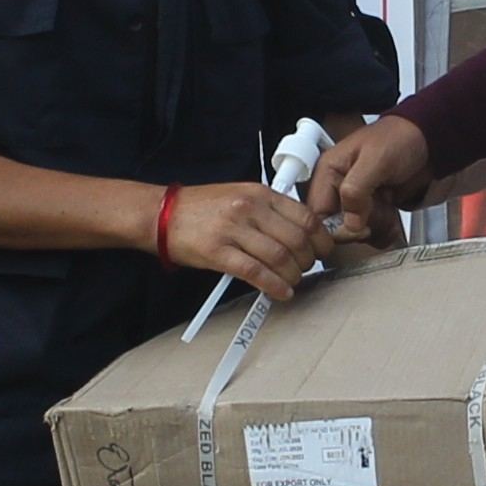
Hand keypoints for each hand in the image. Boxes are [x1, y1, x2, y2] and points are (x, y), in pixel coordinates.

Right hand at [162, 181, 328, 299]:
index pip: (306, 217)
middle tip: (306, 270)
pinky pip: (255, 272)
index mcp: (259, 193)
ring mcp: (233, 229)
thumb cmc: (202, 208)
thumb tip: (301, 233)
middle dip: (309, 261)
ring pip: (280, 257)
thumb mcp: (240, 196)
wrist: (162, 214)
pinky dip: (274, 285)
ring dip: (293, 276)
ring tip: (292, 283)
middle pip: (297, 239)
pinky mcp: (218, 252)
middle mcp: (250, 208)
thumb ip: (269, 211)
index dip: (321, 240)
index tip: (323, 252)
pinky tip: (281, 292)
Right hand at [315, 114, 430, 241]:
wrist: (429, 142)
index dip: (335, 227)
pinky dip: (385, 229)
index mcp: (328, 171)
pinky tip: (392, 214)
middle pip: (336, 227)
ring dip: (376, 226)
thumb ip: (356, 190)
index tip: (358, 227)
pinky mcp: (371, 209)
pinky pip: (371, 232)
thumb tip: (348, 222)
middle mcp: (337, 188)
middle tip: (378, 207)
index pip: (317, 213)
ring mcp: (355, 201)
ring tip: (388, 206)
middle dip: (362, 224)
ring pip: (355, 232)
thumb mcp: (376, 160)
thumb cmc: (400, 138)